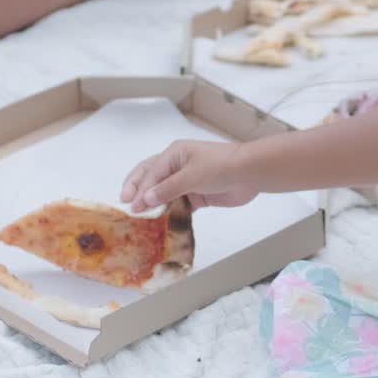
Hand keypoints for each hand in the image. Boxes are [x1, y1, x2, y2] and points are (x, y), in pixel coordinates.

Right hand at [120, 140, 258, 212]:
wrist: (250, 174)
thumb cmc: (220, 167)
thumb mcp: (190, 176)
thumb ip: (167, 189)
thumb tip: (144, 200)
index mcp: (174, 154)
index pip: (150, 172)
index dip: (139, 189)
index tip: (132, 206)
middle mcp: (178, 166)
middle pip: (152, 179)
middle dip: (139, 192)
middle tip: (128, 208)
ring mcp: (188, 181)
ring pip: (165, 193)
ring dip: (154, 204)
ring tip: (141, 218)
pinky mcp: (198, 195)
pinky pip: (179, 205)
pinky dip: (170, 213)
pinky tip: (161, 223)